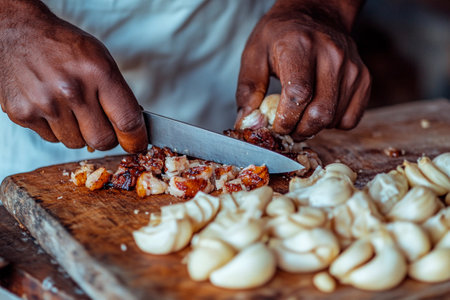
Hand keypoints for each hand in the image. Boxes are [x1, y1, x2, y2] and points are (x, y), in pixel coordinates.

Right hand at [0, 1, 146, 151]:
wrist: (18, 33)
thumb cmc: (63, 46)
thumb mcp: (101, 60)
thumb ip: (119, 94)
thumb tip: (134, 128)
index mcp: (97, 73)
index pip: (127, 121)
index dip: (136, 139)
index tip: (137, 143)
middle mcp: (71, 90)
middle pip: (103, 141)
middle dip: (107, 137)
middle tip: (102, 124)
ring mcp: (45, 104)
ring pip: (76, 143)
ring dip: (79, 132)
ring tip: (70, 107)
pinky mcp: (23, 114)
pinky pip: (52, 139)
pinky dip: (56, 129)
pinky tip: (52, 106)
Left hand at [235, 0, 370, 139]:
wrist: (317, 15)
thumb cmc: (281, 36)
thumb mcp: (254, 54)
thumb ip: (248, 90)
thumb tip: (247, 123)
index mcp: (300, 45)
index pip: (299, 94)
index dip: (285, 119)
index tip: (275, 126)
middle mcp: (331, 54)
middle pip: (320, 112)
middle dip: (299, 130)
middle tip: (287, 128)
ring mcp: (351, 67)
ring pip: (334, 119)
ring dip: (314, 128)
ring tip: (300, 116)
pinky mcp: (363, 78)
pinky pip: (351, 119)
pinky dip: (333, 124)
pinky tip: (319, 109)